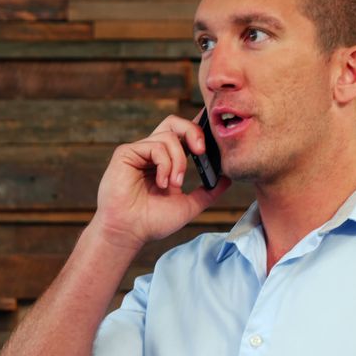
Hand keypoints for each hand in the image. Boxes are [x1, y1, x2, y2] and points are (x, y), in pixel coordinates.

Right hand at [92, 114, 230, 251]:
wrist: (129, 232)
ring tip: (175, 184)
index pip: (184, 136)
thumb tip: (228, 179)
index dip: (199, 129)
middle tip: (201, 151)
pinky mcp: (126, 153)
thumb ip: (208, 192)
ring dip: (179, 161)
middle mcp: (152, 153)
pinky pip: (155, 146)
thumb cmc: (152, 221)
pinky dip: (165, 164)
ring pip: (169, 136)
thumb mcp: (188, 205)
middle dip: (193, 131)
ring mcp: (139, 151)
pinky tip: (161, 183)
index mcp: (166, 161)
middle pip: (175, 123)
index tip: (216, 132)